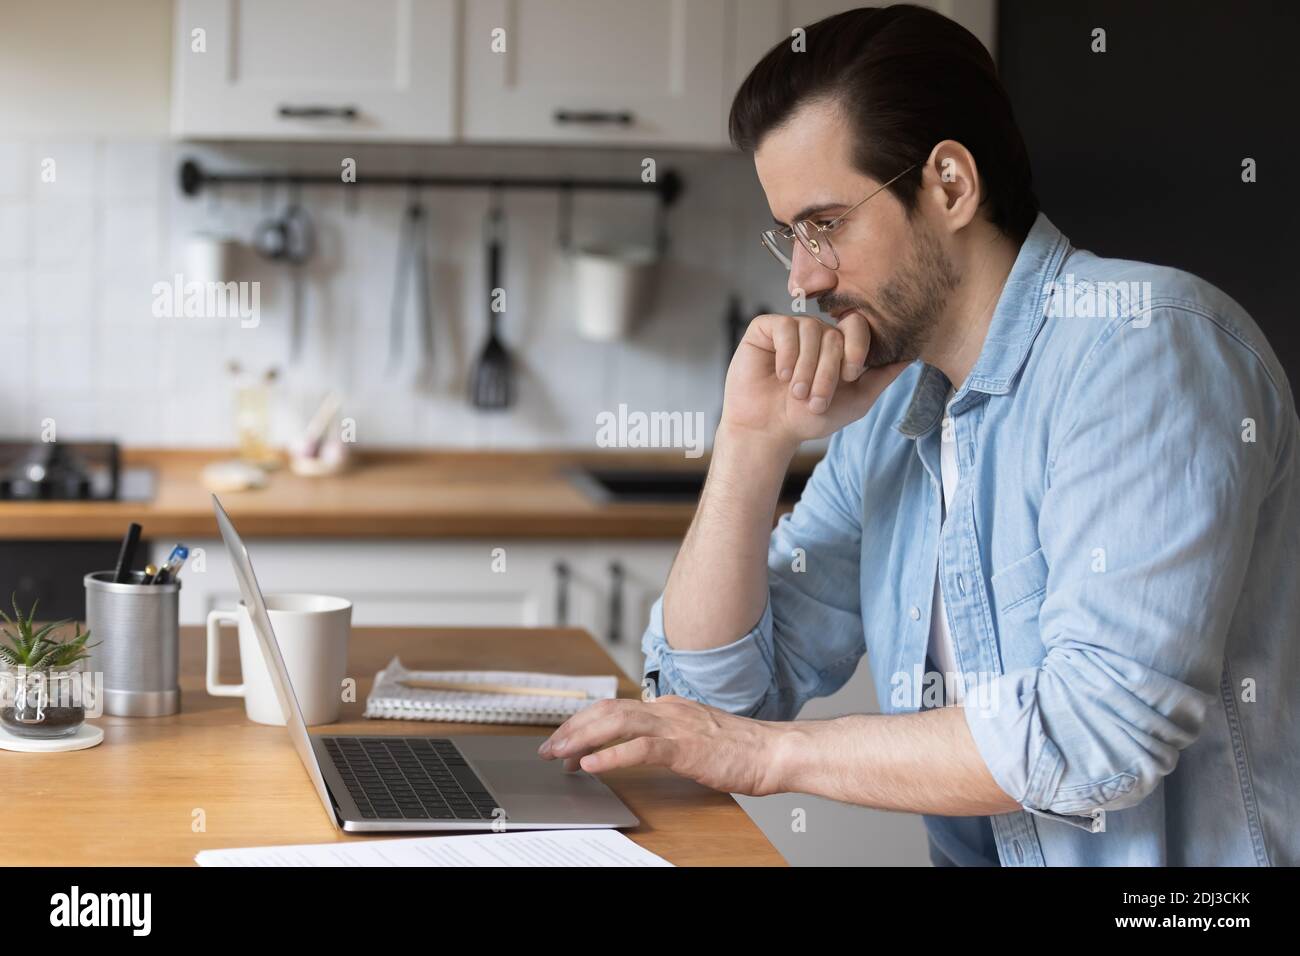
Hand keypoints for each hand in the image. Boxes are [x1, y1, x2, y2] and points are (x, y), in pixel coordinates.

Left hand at [537, 696, 789, 795]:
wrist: (773, 752)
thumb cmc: (739, 749)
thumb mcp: (694, 735)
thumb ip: (666, 735)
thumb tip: (636, 744)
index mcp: (668, 707)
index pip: (614, 707)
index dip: (583, 722)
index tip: (562, 740)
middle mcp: (666, 710)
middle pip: (607, 710)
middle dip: (572, 728)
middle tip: (548, 748)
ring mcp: (675, 726)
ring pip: (616, 723)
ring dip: (581, 739)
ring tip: (558, 753)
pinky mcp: (685, 748)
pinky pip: (640, 748)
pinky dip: (610, 756)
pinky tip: (591, 765)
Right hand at [720, 311, 909, 447]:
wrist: (768, 430)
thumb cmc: (807, 418)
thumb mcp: (856, 401)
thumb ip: (882, 377)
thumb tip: (912, 355)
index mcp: (839, 346)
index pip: (857, 327)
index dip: (857, 348)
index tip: (851, 376)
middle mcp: (817, 333)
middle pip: (834, 335)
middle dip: (828, 372)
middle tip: (815, 400)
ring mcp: (792, 329)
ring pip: (810, 331)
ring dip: (806, 368)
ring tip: (796, 393)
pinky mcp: (766, 329)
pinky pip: (784, 327)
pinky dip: (787, 353)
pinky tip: (781, 374)